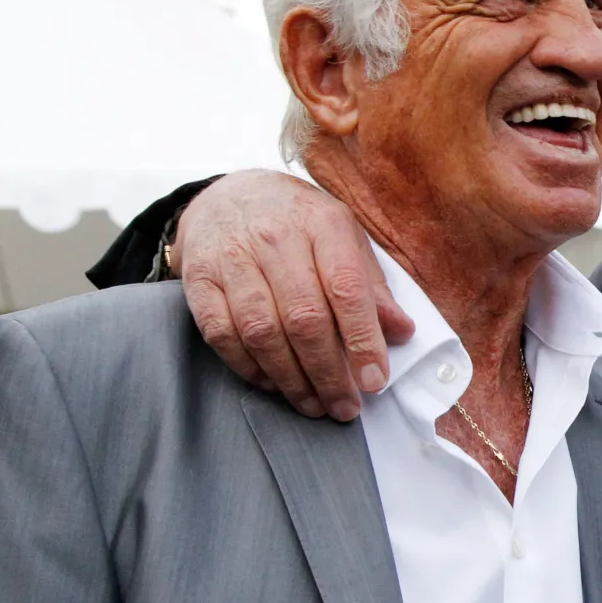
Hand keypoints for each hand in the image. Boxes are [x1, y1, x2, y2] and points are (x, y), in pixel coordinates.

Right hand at [174, 169, 413, 420]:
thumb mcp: (344, 237)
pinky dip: (251, 369)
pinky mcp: (200, 281)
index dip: (363, 340)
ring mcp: (233, 259)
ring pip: (263, 332)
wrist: (230, 195)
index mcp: (322, 225)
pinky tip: (275, 385)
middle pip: (304, 318)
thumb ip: (371, 285)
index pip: (347, 288)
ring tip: (314, 405)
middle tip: (345, 407)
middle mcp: (275, 239)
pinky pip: (223, 336)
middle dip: (329, 373)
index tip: (375, 380)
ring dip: (292, 380)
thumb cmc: (298, 223)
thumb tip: (401, 330)